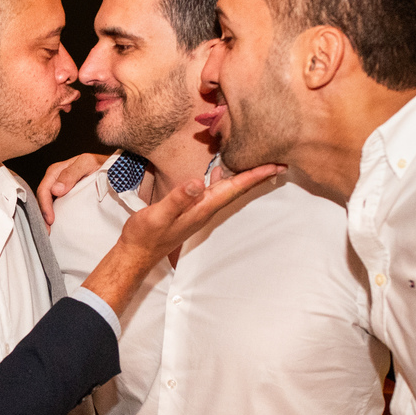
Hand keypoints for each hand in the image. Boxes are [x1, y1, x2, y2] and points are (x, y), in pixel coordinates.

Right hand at [37, 153, 108, 228]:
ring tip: (49, 232)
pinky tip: (56, 226)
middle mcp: (54, 181)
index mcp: (55, 171)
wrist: (110, 168)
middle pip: (43, 200)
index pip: (44, 190)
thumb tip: (56, 190)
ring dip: (46, 218)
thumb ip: (71, 174)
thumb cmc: (98, 163)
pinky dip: (54, 216)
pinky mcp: (65, 197)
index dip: (45, 206)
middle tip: (47, 232)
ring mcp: (58, 190)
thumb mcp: (86, 164)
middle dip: (43, 216)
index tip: (50, 220)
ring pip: (47, 205)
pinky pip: (56, 207)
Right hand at [82, 163, 281, 313]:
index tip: (275, 165)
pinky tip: (220, 170)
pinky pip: (214, 190)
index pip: (234, 188)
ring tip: (258, 164)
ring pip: (227, 189)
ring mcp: (199, 210)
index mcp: (202, 208)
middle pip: (237, 188)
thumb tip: (198, 182)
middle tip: (279, 161)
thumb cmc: (146, 235)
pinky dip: (222, 178)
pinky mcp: (191, 209)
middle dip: (258, 175)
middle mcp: (205, 209)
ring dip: (244, 177)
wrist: (137, 253)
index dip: (255, 176)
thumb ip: (179, 198)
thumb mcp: (159, 214)